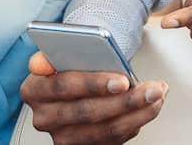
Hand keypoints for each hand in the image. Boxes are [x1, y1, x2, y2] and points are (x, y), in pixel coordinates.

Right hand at [20, 52, 167, 143]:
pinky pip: (112, 140)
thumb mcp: (60, 54)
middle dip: (125, 101)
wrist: (75, 87)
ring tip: (157, 95)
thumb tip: (39, 62)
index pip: (63, 86)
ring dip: (138, 113)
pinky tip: (149, 108)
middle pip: (87, 112)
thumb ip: (52, 55)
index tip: (123, 80)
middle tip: (152, 89)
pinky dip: (135, 123)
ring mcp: (62, 136)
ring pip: (105, 130)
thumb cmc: (71, 66)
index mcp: (34, 90)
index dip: (94, 84)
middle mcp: (44, 118)